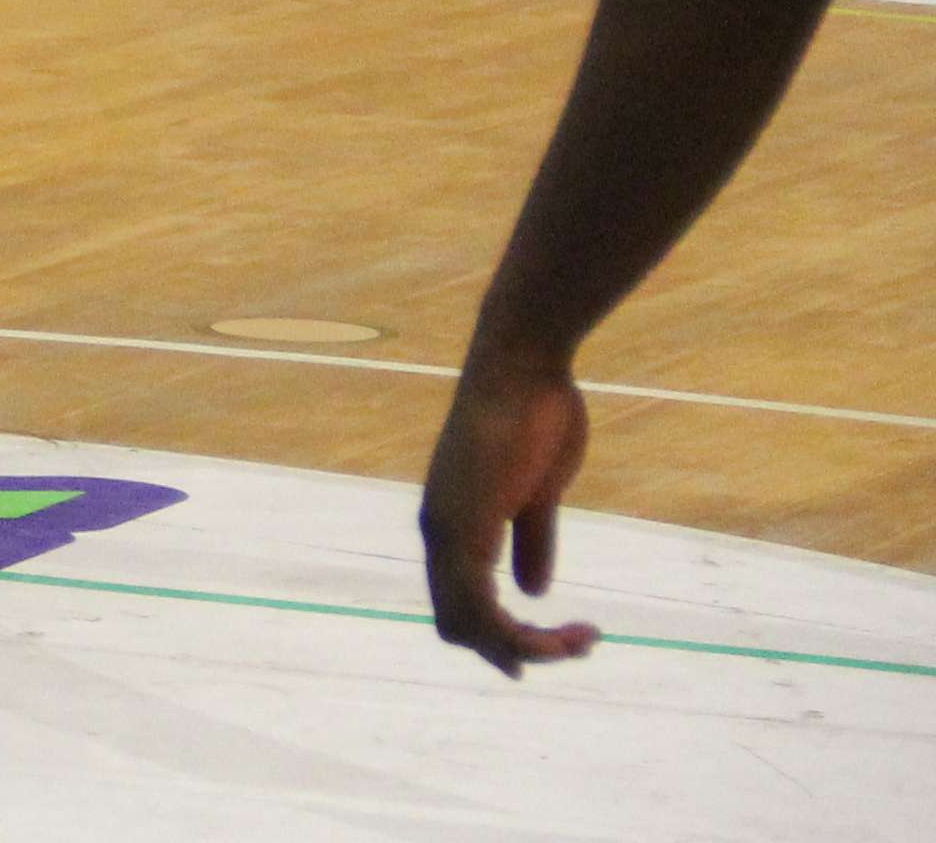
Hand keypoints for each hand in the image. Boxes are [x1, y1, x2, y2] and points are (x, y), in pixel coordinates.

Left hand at [420, 357, 601, 676]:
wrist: (522, 368)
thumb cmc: (532, 416)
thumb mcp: (536, 491)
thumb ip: (530, 538)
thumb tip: (533, 590)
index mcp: (451, 524)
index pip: (458, 604)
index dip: (497, 637)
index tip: (554, 647)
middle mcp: (437, 532)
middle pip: (457, 625)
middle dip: (514, 652)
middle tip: (575, 646)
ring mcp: (446, 530)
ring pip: (470, 626)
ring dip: (530, 649)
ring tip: (583, 640)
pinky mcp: (465, 523)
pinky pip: (481, 606)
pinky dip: (523, 634)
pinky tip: (568, 629)